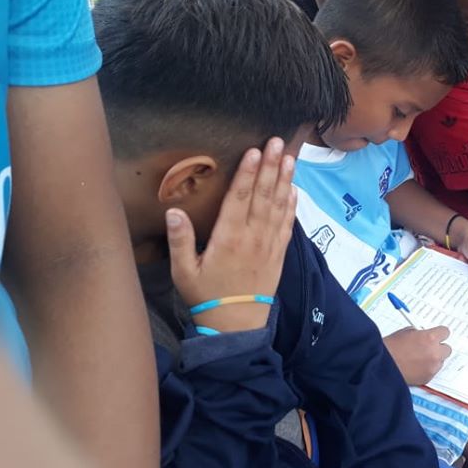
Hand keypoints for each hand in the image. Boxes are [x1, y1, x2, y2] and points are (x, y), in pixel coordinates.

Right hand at [166, 138, 297, 332]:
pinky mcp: (279, 253)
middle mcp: (252, 237)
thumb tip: (173, 211)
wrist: (236, 325)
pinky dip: (292, 205)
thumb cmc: (206, 296)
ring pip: (279, 206)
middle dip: (271, 167)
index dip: (248, 173)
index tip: (255, 152)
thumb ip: (179, 240)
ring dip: (285, 180)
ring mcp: (269, 245)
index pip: (239, 199)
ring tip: (290, 157)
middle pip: (263, 196)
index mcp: (228, 238)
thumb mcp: (184, 272)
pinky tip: (294, 188)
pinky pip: (287, 224)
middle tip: (278, 142)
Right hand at [384, 327, 451, 385]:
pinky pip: (433, 371)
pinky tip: (416, 367)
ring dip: (434, 359)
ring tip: (419, 359)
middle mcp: (435, 353)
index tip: (435, 336)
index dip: (439, 334)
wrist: (381, 366)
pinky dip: (427, 369)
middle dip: (438, 348)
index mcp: (430, 338)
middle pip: (447, 349)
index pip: (445, 332)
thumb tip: (424, 335)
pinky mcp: (428, 378)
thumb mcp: (405, 332)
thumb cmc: (391, 348)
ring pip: (440, 361)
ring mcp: (433, 367)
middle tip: (428, 348)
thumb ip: (419, 333)